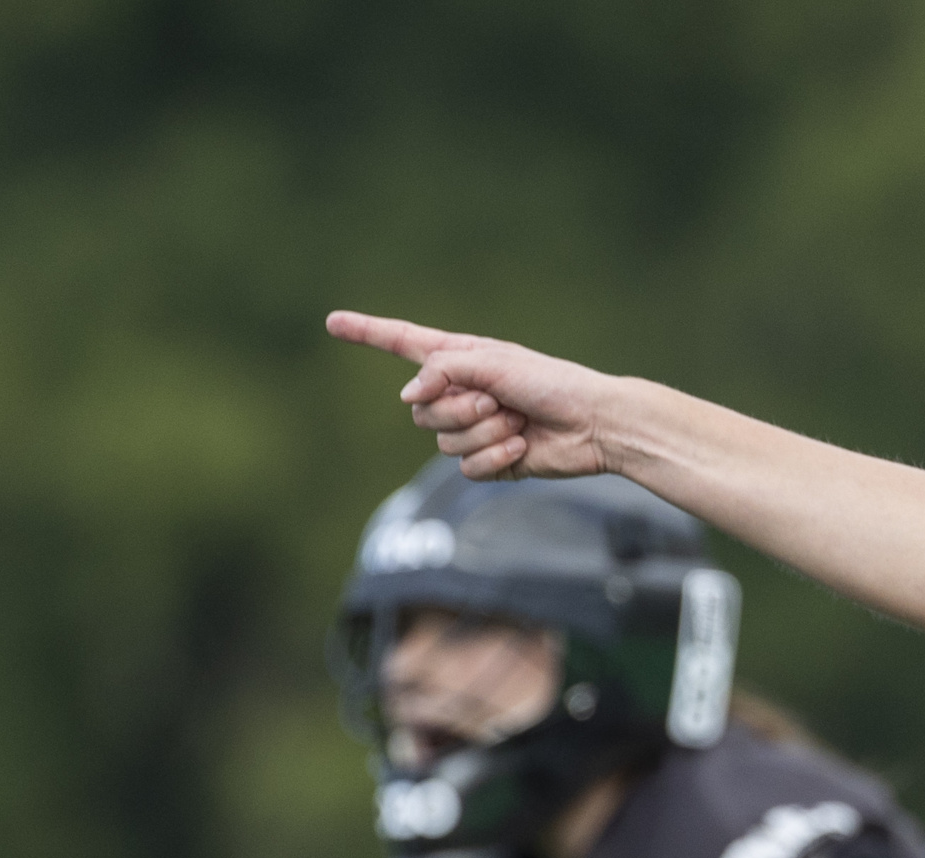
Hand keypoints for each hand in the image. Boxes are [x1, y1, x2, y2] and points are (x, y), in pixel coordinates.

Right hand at [325, 310, 622, 479]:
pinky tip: (521, 447)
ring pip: (442, 442)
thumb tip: (408, 396)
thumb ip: (444, 369)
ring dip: (481, 433)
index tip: (332, 322)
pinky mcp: (488, 461)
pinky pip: (466, 468)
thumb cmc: (552, 382)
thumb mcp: (494, 362)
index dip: (367, 333)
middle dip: (459, 408)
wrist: (593, 424)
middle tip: (498, 401)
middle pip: (420, 409)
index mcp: (460, 359)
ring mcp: (472, 429)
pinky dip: (494, 459)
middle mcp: (460, 392)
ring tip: (516, 422)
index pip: (402, 343)